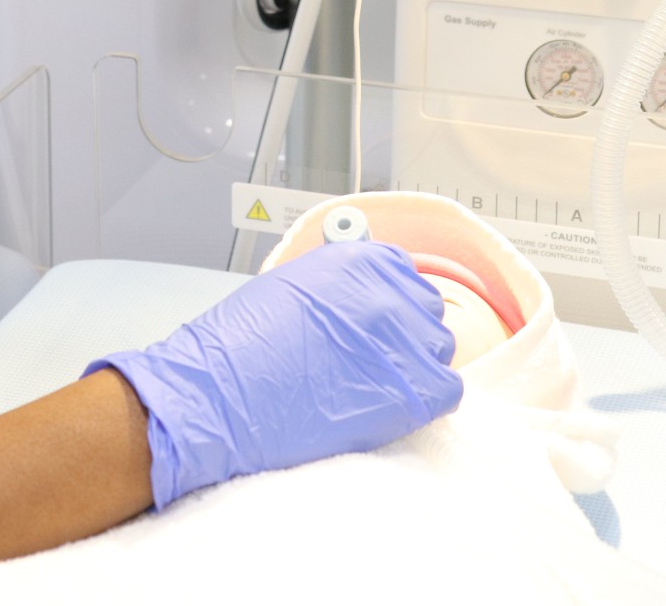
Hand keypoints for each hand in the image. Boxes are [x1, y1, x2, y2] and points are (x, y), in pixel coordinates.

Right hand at [86, 242, 462, 508]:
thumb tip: (358, 296)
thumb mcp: (287, 288)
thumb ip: (335, 285)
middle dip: (407, 332)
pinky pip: (447, 389)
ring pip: (438, 349)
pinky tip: (393, 405)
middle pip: (426, 310)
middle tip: (376, 357)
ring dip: (416, 365)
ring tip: (377, 384)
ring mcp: (399, 342)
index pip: (404, 272)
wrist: (217, 399)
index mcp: (354, 261)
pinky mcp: (408, 391)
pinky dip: (427, 399)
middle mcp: (383, 294)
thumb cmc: (236, 350)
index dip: (394, 300)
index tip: (384, 318)